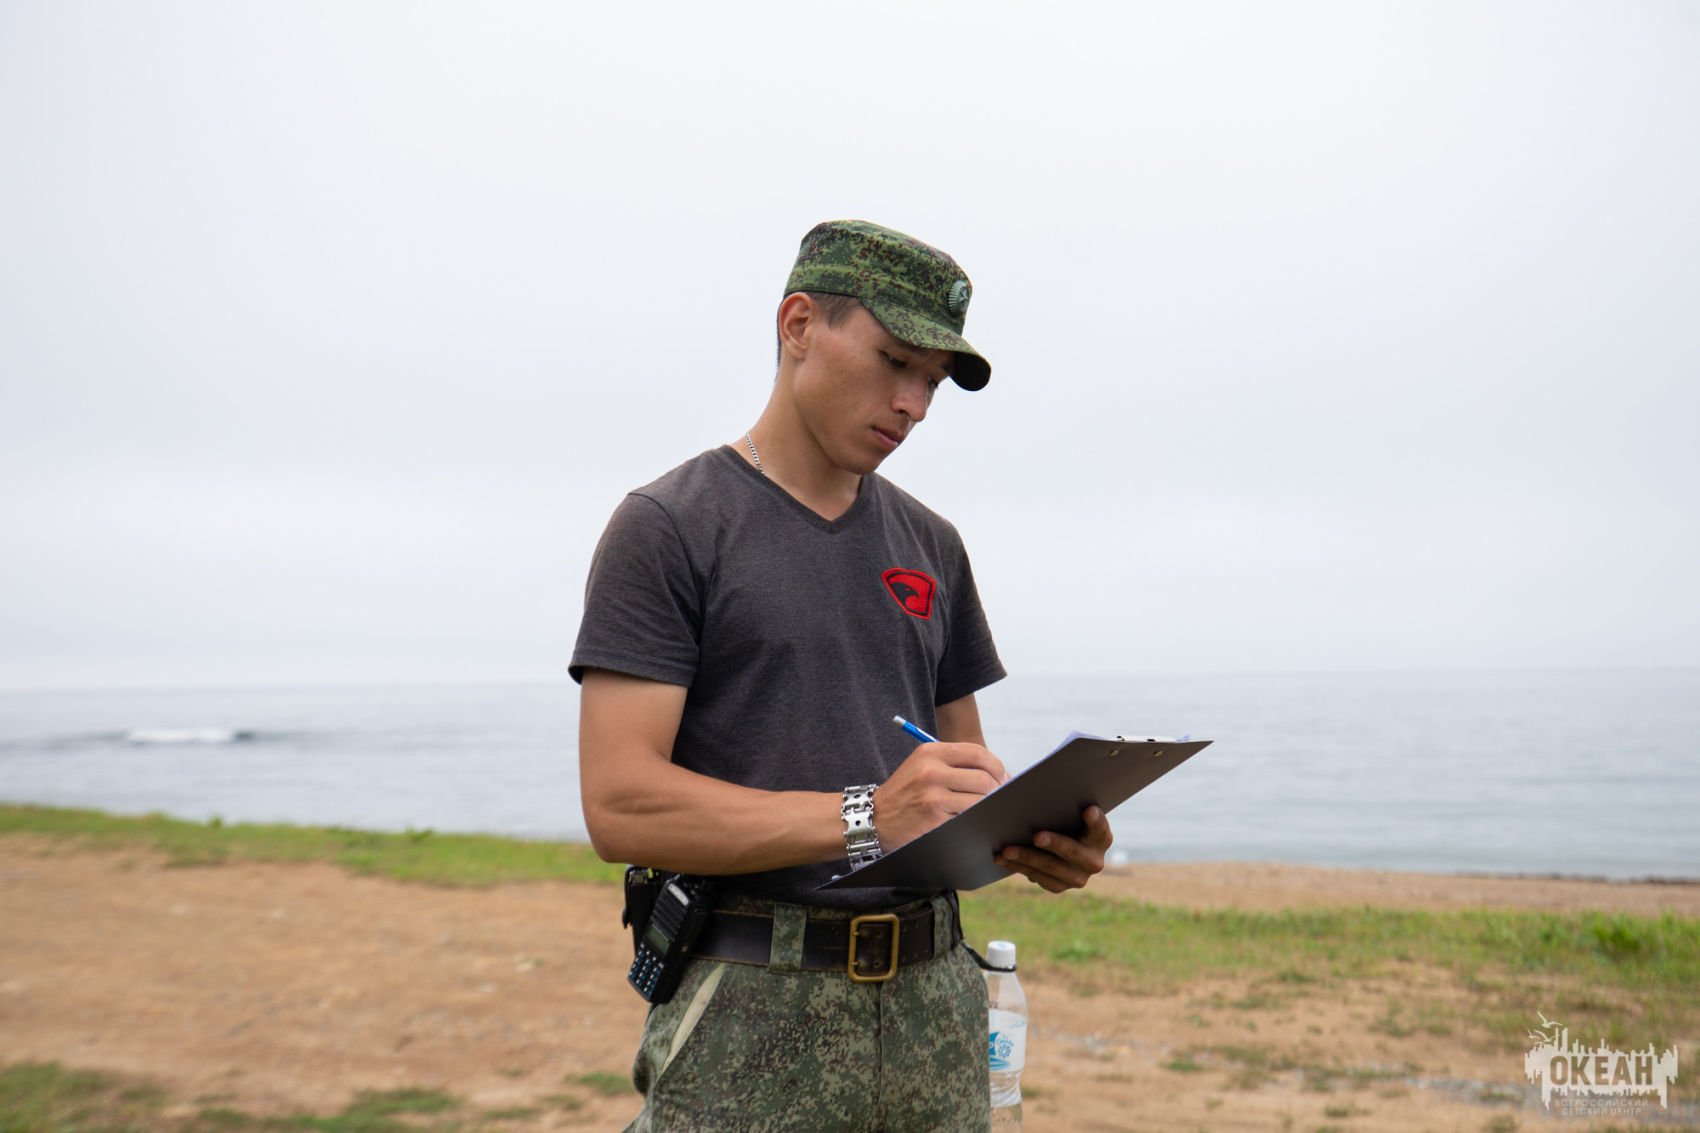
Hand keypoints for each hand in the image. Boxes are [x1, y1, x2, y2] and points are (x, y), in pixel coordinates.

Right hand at [874, 741, 1006, 850]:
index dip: (997, 766)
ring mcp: (933, 797)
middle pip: (984, 779)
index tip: (1002, 777)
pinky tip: (972, 821)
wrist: (875, 818)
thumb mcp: (922, 765)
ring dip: (988, 807)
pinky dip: (975, 820)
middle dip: (997, 790)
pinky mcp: (934, 819)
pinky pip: (968, 818)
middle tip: (999, 797)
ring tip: (987, 809)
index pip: (978, 753)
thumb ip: (955, 764)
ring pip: (979, 800)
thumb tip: (998, 773)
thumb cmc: (906, 792)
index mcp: (931, 752)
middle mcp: (932, 771)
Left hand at [995, 806, 1112, 892]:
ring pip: (1050, 867)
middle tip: (1036, 836)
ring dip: (1026, 857)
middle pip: (1072, 852)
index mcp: (1101, 837)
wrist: (1058, 846)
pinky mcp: (1059, 886)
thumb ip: (1063, 807)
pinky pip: (1037, 877)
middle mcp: (1094, 861)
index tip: (1089, 810)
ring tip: (1006, 850)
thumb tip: (1038, 797)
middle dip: (1054, 843)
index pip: (1100, 827)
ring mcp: (1077, 877)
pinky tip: (1002, 858)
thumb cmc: (1062, 820)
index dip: (1096, 820)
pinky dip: (1017, 866)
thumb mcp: (1067, 813)